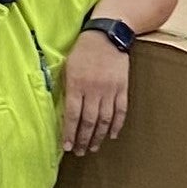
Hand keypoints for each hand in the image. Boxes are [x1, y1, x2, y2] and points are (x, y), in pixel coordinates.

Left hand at [61, 32, 131, 154]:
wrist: (107, 35)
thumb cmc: (83, 50)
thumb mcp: (68, 66)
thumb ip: (67, 88)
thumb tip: (64, 110)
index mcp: (77, 84)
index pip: (73, 115)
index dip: (70, 133)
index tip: (67, 146)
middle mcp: (94, 90)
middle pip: (89, 121)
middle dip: (83, 139)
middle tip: (80, 151)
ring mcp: (110, 90)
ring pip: (105, 120)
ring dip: (98, 136)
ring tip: (93, 147)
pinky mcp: (122, 88)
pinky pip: (120, 111)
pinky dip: (117, 125)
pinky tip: (112, 135)